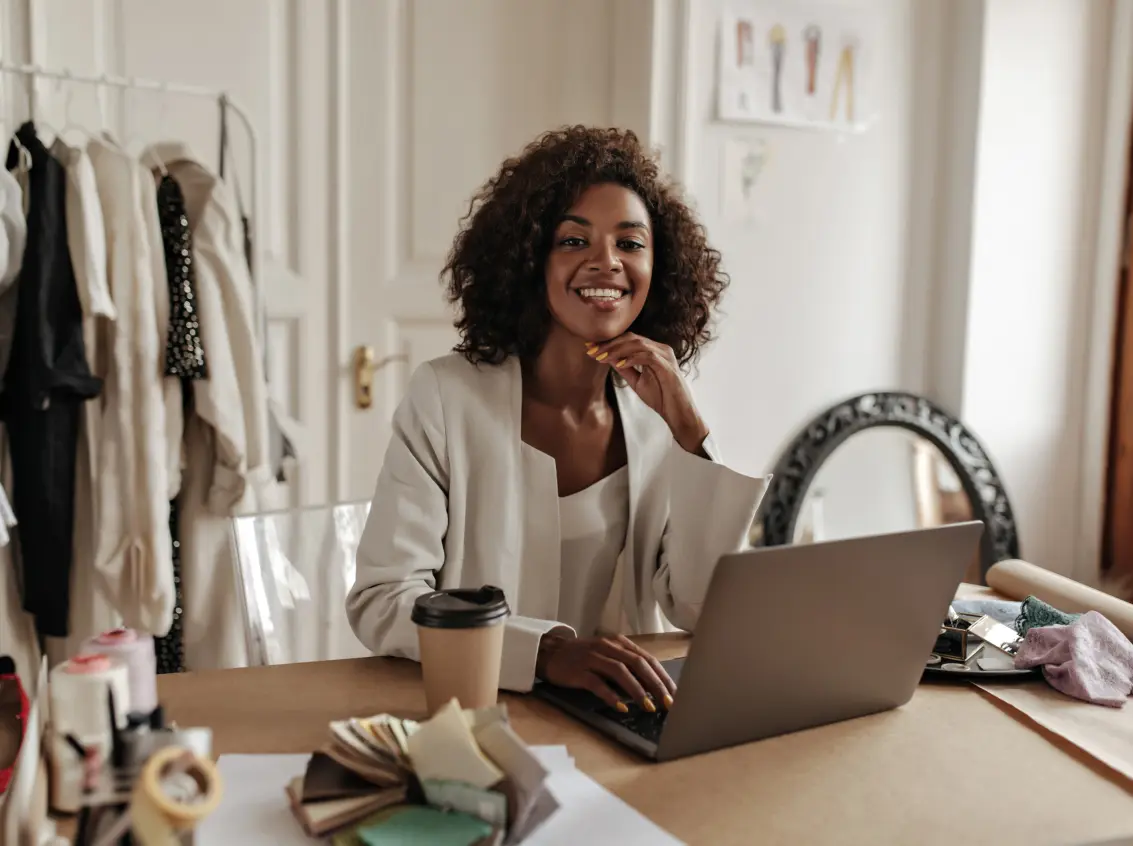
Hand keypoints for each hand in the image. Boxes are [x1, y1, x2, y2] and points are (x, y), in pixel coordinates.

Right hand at [536, 633, 676, 711]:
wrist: (550, 653)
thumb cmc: (583, 657)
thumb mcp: (608, 655)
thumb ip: (627, 665)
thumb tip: (653, 687)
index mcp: (618, 643)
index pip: (647, 658)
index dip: (662, 676)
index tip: (675, 694)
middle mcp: (608, 647)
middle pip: (638, 664)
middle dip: (656, 684)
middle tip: (667, 703)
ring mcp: (593, 658)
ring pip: (620, 672)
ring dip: (637, 690)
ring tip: (649, 706)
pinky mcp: (579, 671)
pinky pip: (597, 683)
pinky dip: (611, 695)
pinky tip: (621, 707)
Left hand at [586, 334, 708, 453]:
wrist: (678, 414)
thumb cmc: (661, 398)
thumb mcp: (637, 381)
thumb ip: (625, 369)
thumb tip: (609, 359)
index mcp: (654, 351)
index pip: (629, 339)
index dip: (609, 342)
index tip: (590, 348)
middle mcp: (661, 349)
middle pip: (631, 338)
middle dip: (609, 344)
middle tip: (591, 351)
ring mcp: (665, 356)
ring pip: (637, 344)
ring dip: (616, 350)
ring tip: (601, 357)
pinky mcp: (667, 367)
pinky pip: (647, 356)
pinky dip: (631, 359)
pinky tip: (618, 364)